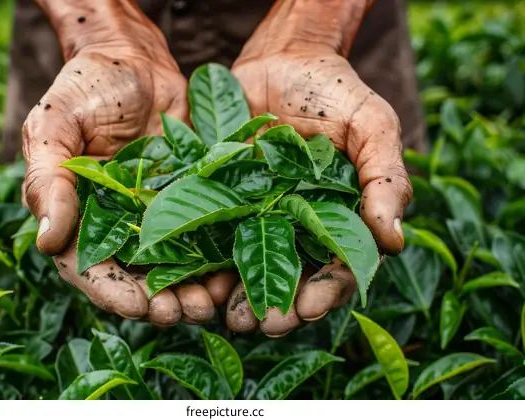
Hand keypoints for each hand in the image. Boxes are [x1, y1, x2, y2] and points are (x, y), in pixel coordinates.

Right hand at [21, 35, 237, 324]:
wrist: (133, 59)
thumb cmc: (85, 87)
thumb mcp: (55, 126)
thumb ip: (49, 180)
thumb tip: (46, 242)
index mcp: (80, 217)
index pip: (92, 270)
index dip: (117, 294)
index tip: (144, 308)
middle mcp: (119, 224)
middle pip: (140, 277)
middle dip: (164, 301)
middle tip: (189, 312)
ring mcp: (158, 213)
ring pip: (177, 263)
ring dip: (196, 287)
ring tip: (216, 300)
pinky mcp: (191, 196)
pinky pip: (206, 231)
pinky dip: (220, 253)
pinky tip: (236, 268)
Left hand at [225, 5, 411, 335]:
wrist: (283, 59)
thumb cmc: (336, 92)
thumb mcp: (373, 127)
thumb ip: (385, 180)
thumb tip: (393, 241)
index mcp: (338, 218)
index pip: (337, 267)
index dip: (324, 292)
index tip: (307, 309)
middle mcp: (297, 225)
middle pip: (290, 277)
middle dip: (276, 306)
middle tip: (259, 324)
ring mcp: (258, 215)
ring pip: (248, 265)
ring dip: (237, 294)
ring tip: (223, 315)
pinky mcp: (222, 198)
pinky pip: (211, 232)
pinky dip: (203, 257)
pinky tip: (192, 277)